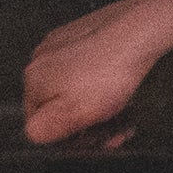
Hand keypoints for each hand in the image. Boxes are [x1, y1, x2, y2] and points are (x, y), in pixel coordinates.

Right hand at [21, 0, 172, 145]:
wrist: (138, 33)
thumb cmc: (110, 70)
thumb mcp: (72, 115)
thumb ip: (43, 129)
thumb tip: (34, 134)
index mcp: (34, 79)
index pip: (38, 122)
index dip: (67, 137)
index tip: (90, 139)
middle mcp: (43, 59)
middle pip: (60, 105)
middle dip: (86, 123)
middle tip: (110, 130)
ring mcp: (64, 45)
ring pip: (78, 88)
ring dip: (99, 107)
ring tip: (121, 112)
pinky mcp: (86, 36)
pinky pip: (90, 69)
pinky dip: (105, 83)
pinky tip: (121, 87)